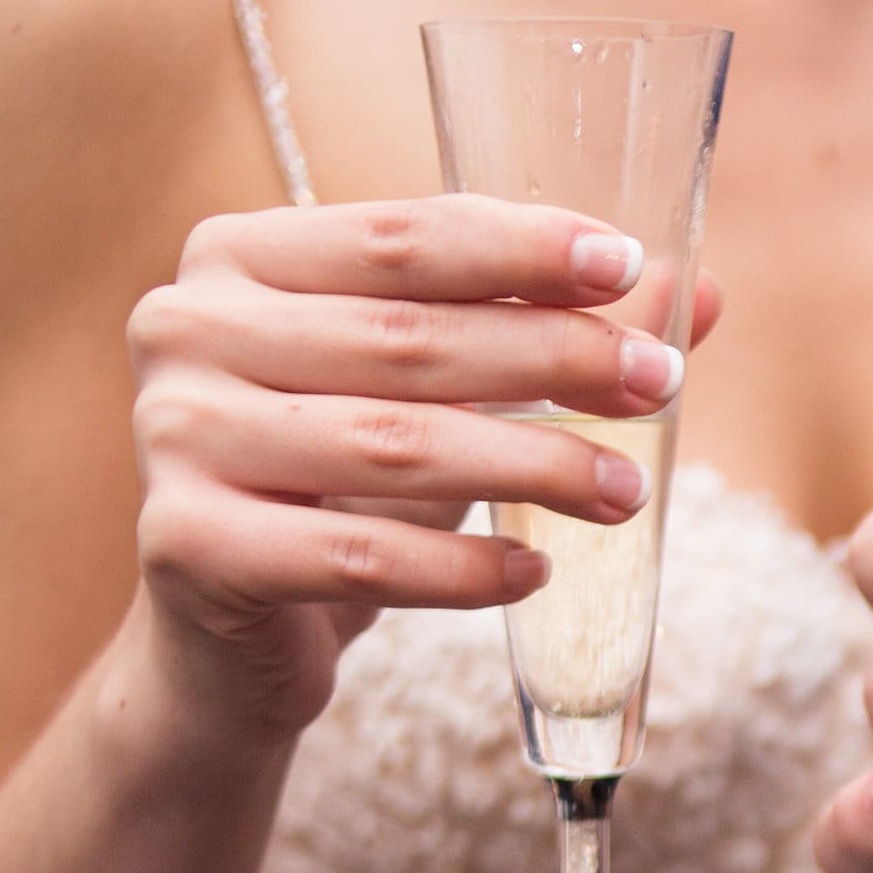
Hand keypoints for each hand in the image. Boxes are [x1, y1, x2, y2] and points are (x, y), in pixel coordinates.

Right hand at [121, 193, 722, 738]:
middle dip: (552, 358)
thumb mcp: (436, 393)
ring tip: (625, 492)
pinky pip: (357, 553)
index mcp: (236, 256)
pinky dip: (461, 569)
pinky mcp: (188, 544)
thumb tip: (698, 290)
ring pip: (391, 445)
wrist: (227, 636)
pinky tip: (536, 570)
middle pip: (405, 336)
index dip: (517, 248)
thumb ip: (544, 328)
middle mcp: (186, 328)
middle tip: (659, 385)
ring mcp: (174, 437)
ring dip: (532, 465)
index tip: (625, 270)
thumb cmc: (341, 486)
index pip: (398, 235)